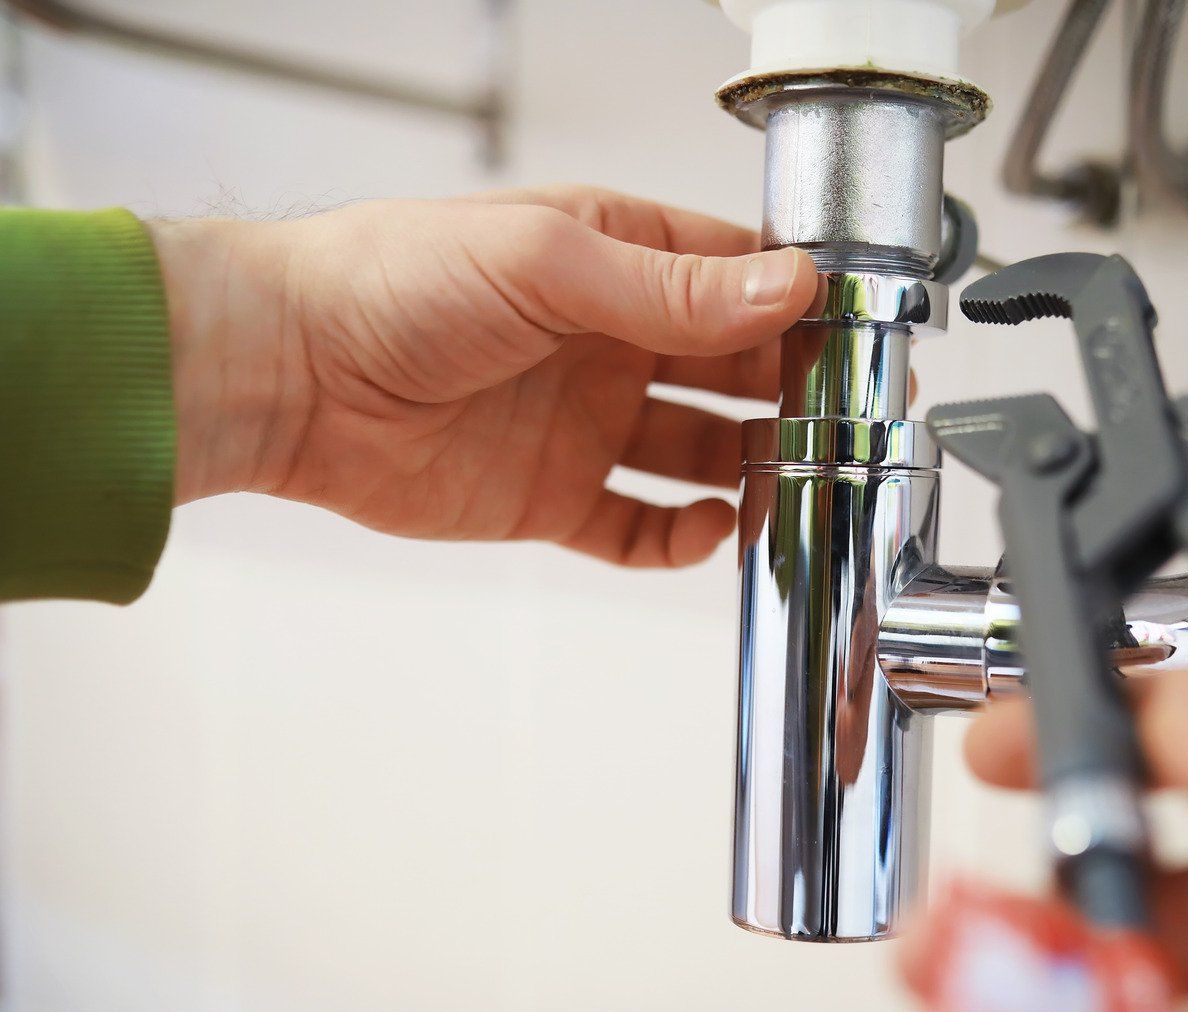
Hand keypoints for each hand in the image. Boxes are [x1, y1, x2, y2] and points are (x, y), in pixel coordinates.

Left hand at [150, 186, 816, 565]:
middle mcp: (611, 342)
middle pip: (735, 371)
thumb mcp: (545, 265)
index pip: (736, 278)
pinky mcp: (553, 497)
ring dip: (752, 471)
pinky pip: (639, 526)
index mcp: (614, 259)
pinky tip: (708, 532)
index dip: (800, 308)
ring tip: (795, 486)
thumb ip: (669, 290)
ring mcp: (586, 423)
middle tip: (850, 423)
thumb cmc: (391, 283)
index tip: (860, 339)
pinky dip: (681, 538)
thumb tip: (783, 289)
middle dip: (794, 395)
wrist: (288, 376)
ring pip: (701, 454)